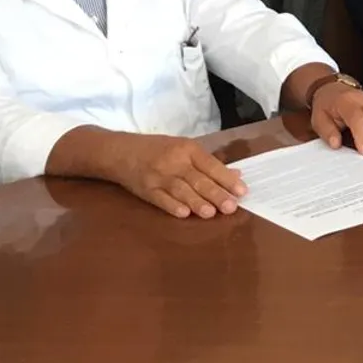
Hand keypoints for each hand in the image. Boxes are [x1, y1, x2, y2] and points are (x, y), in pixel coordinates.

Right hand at [101, 133, 245, 219]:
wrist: (120, 151)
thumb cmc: (158, 149)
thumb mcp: (184, 148)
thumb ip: (209, 163)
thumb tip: (236, 174)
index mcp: (187, 149)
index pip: (211, 165)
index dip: (226, 179)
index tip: (242, 191)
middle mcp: (174, 162)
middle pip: (198, 179)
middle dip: (216, 194)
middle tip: (231, 207)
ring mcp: (159, 176)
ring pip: (181, 190)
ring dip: (197, 202)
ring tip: (211, 213)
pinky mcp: (146, 189)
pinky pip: (160, 199)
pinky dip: (172, 206)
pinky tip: (184, 214)